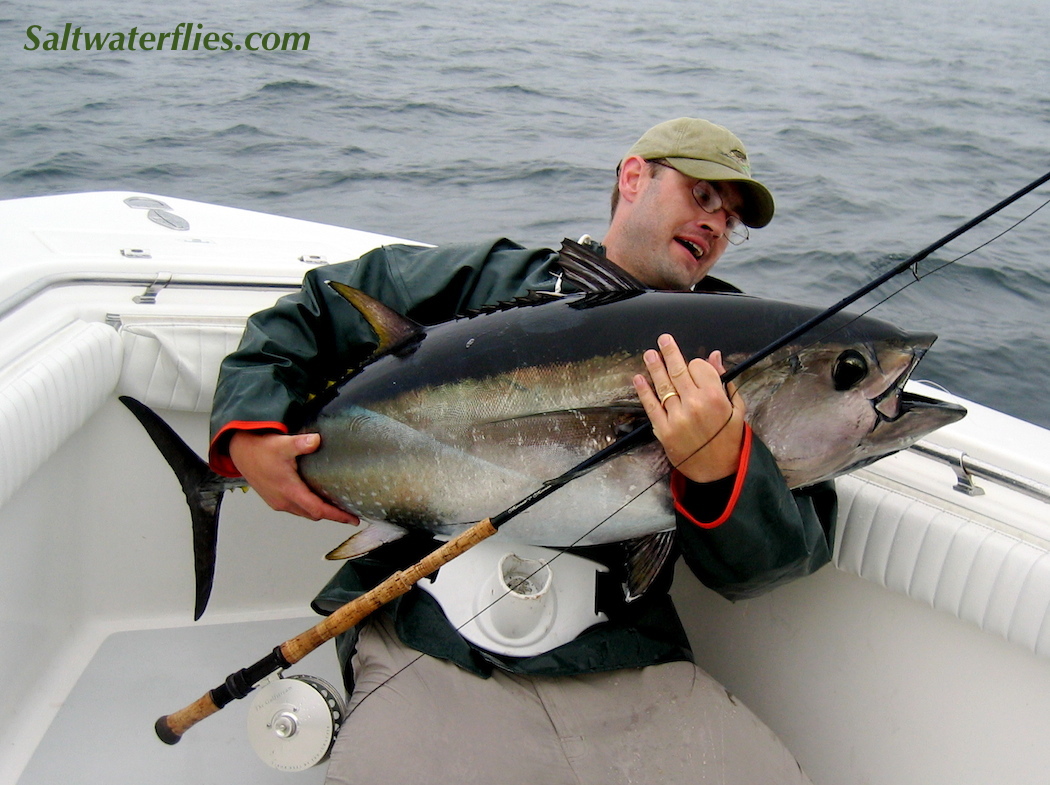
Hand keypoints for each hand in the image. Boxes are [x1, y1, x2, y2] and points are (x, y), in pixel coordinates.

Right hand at [228, 431, 358, 522]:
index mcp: (289, 490)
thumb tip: (316, 440)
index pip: (318, 509)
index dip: (337, 516)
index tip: (353, 519)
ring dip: (319, 512)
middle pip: (313, 514)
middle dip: (332, 515)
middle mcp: (283, 501)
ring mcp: (278, 502)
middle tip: (349, 512)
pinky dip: (308, 507)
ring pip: (304, 513)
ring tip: (336, 506)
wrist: (240, 452)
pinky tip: (315, 498)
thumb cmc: (261, 448)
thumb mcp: (282, 444)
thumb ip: (301, 443)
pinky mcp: (273, 499)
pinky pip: (295, 509)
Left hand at [632, 334, 745, 482]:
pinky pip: (651, 406)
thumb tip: (714, 356)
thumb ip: (723, 381)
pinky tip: (638, 378)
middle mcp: (695, 404)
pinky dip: (643, 391)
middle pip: (678, 371)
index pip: (698, 368)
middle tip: (662, 339)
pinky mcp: (664, 430)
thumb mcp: (736, 408)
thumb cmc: (729, 438)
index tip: (692, 366)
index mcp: (715, 397)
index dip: (694, 364)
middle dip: (669, 353)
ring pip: (663, 386)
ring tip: (649, 354)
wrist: (717, 470)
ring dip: (654, 367)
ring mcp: (677, 417)